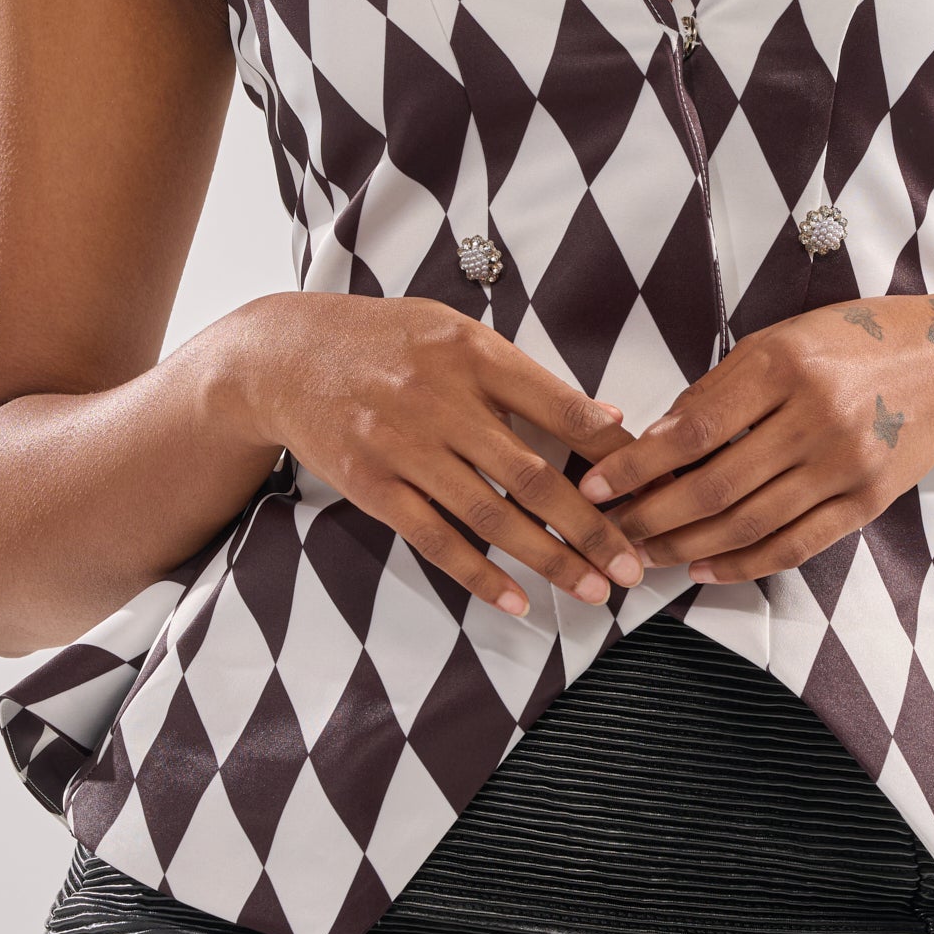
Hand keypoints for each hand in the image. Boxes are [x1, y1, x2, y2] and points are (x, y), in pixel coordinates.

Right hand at [224, 293, 645, 619]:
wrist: (283, 356)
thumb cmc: (382, 341)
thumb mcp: (453, 332)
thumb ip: (525, 375)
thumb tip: (606, 417)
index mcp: (473, 353)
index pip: (560, 406)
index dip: (610, 453)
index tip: (649, 487)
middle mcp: (442, 399)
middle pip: (533, 475)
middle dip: (591, 527)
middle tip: (631, 565)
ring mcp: (404, 446)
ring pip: (491, 516)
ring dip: (548, 559)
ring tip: (591, 590)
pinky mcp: (372, 485)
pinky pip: (436, 540)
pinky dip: (480, 576)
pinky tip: (519, 601)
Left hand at [578, 298, 933, 582]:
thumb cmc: (856, 342)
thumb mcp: (782, 340)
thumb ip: (721, 389)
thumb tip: (653, 441)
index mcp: (785, 365)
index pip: (692, 430)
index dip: (635, 465)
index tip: (593, 486)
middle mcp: (817, 417)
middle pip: (715, 485)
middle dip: (650, 516)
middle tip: (608, 532)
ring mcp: (846, 465)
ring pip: (749, 523)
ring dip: (686, 547)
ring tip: (643, 554)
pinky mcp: (867, 501)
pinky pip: (795, 545)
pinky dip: (743, 564)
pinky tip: (702, 569)